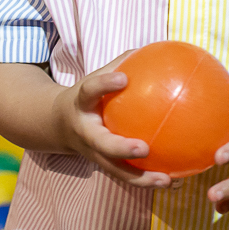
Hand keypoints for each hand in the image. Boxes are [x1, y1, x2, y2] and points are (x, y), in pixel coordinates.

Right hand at [54, 54, 171, 188]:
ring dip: (139, 178)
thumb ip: (121, 64)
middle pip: (100, 144)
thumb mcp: (95, 78)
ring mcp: (93, 153)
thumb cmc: (86, 97)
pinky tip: (172, 180)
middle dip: (120, 148)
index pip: (89, 91)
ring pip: (114, 169)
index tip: (122, 79)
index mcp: (81, 105)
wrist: (56, 124)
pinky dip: (146, 180)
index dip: (103, 85)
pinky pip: (126, 176)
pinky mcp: (103, 166)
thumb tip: (157, 49)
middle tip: (143, 148)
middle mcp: (85, 132)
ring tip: (165, 180)